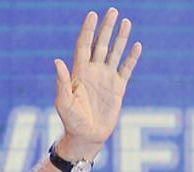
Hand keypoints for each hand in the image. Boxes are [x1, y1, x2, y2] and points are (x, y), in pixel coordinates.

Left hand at [54, 7, 141, 161]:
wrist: (87, 136)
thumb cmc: (71, 121)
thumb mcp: (63, 102)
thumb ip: (62, 82)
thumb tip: (57, 61)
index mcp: (79, 72)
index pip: (84, 46)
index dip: (88, 30)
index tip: (93, 14)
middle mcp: (94, 72)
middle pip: (101, 44)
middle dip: (106, 28)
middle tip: (113, 10)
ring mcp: (107, 79)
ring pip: (115, 53)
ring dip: (120, 38)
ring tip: (126, 22)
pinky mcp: (118, 88)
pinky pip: (126, 69)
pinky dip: (131, 58)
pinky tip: (136, 45)